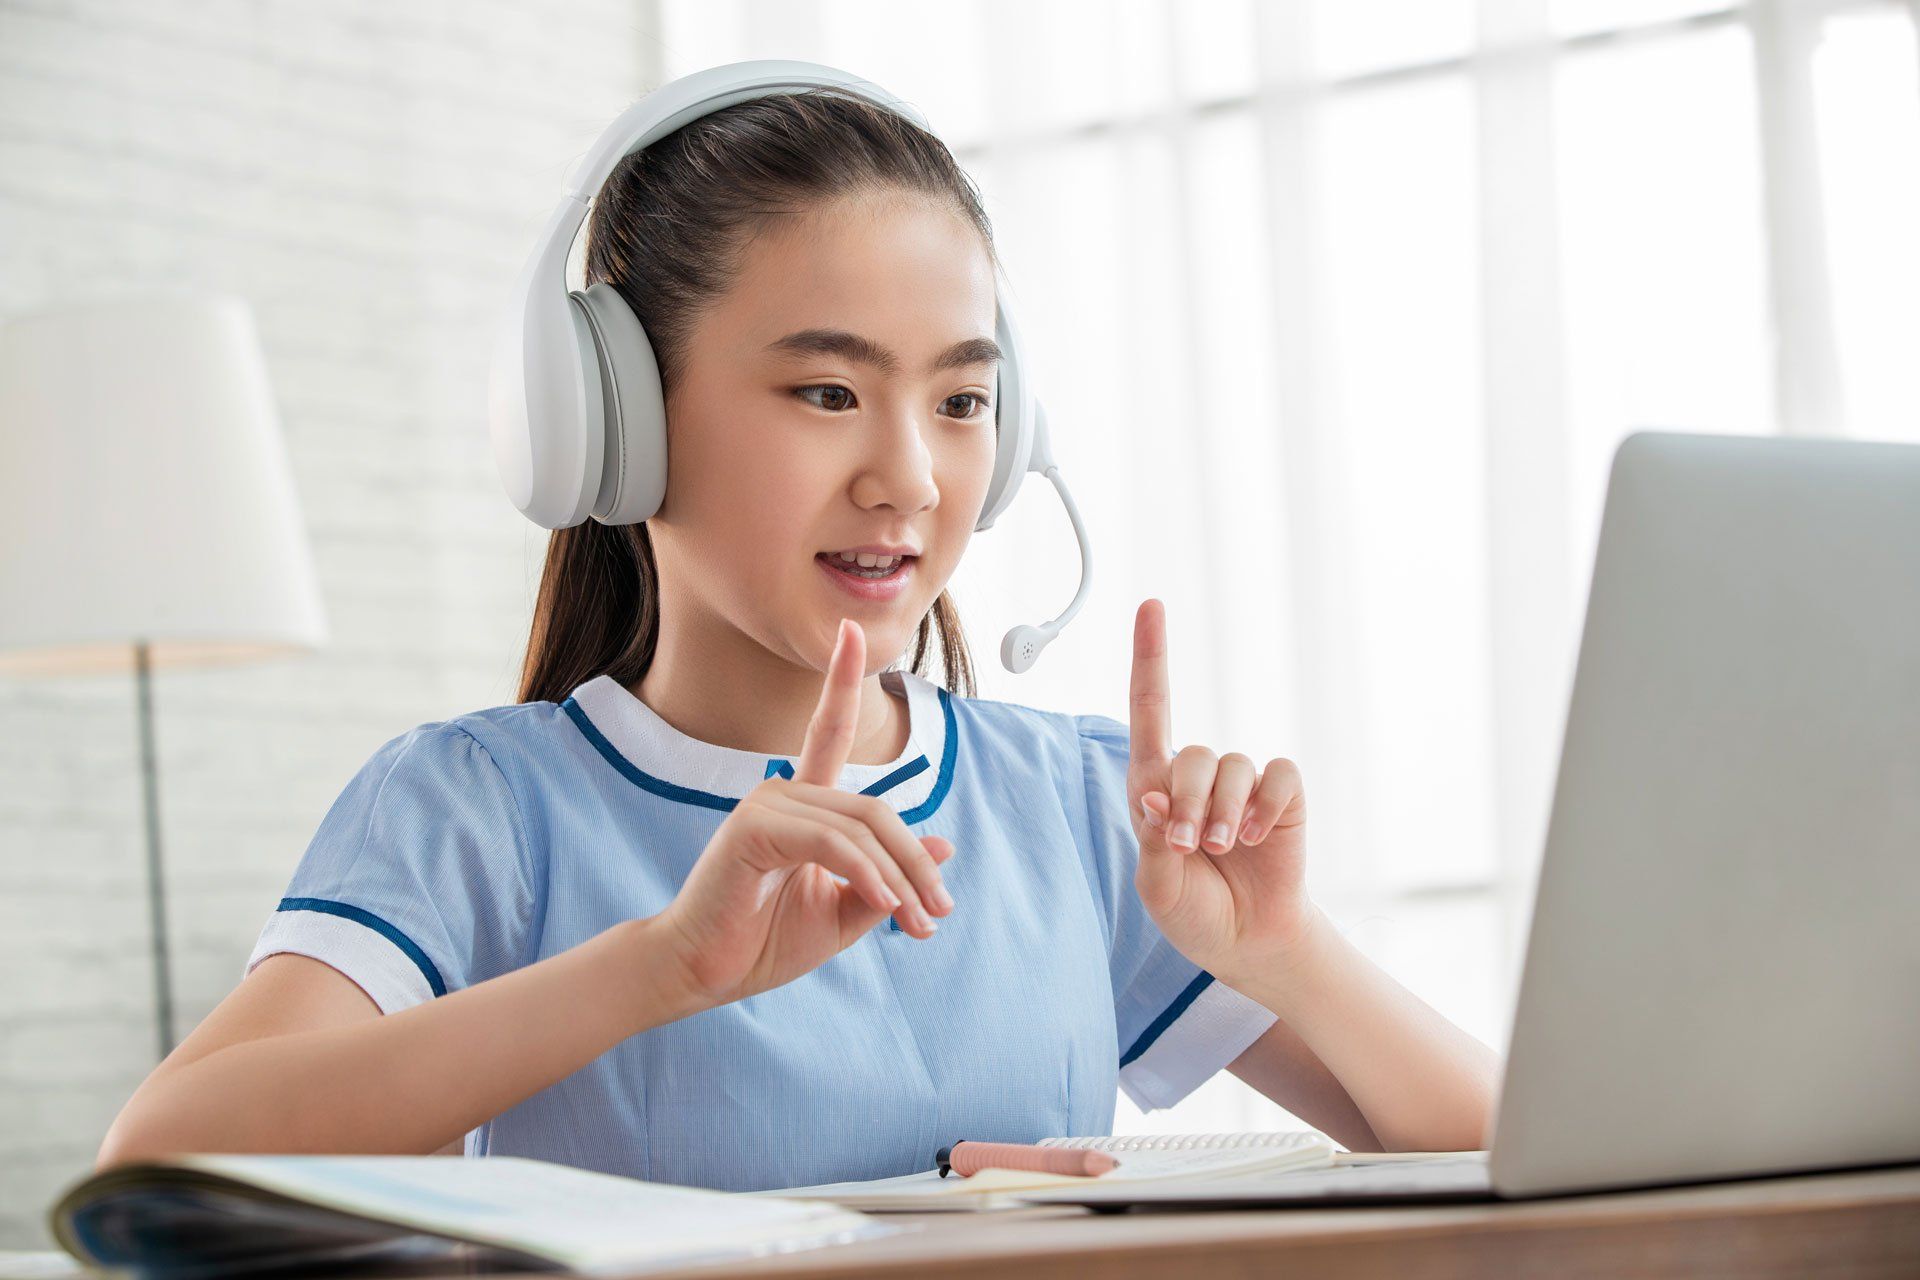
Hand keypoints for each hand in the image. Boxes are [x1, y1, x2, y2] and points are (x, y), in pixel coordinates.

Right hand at [656, 618, 954, 1007]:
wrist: (702, 973)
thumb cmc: (764, 940)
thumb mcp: (842, 913)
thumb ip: (886, 880)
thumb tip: (943, 845)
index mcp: (803, 804)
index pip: (827, 729)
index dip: (841, 677)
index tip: (853, 628)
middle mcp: (783, 792)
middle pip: (876, 810)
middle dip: (916, 863)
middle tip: (938, 913)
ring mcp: (765, 804)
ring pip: (860, 828)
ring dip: (899, 878)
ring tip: (917, 922)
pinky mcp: (753, 828)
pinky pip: (831, 842)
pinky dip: (867, 873)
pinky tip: (884, 904)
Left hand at [1126, 598, 1314, 988]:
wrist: (1247, 941)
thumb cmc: (1194, 911)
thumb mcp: (1157, 887)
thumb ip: (1152, 841)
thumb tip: (1155, 795)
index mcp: (1154, 787)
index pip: (1150, 709)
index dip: (1151, 655)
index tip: (1151, 604)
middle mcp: (1196, 775)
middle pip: (1190, 754)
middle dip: (1188, 803)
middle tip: (1189, 847)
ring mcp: (1242, 783)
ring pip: (1231, 766)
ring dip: (1224, 813)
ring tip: (1225, 850)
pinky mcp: (1282, 795)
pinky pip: (1278, 775)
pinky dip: (1266, 805)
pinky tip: (1259, 837)